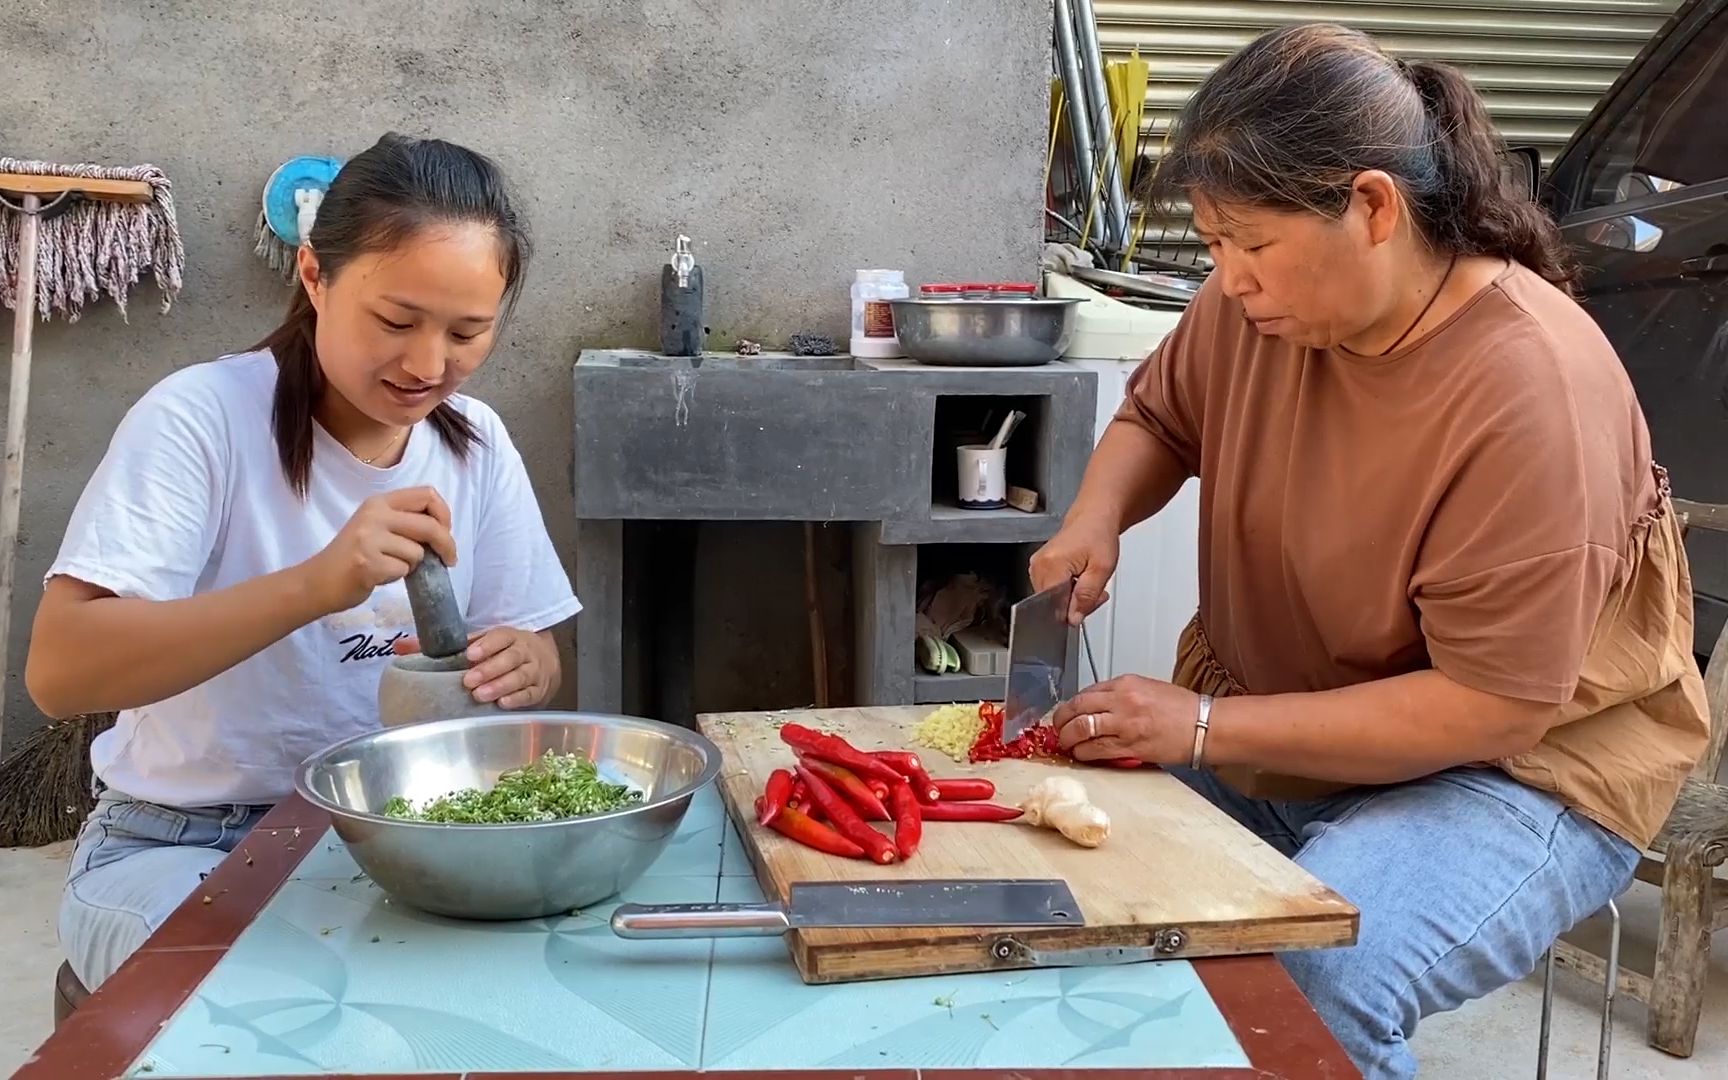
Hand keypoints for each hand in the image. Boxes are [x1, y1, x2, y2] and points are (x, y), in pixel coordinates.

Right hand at [303, 487, 456, 614]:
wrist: (318, 581)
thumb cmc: (353, 555)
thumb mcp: (375, 526)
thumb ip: (404, 522)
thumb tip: (443, 532)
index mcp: (379, 502)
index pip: (426, 494)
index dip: (444, 514)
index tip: (446, 531)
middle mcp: (374, 515)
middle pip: (430, 525)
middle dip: (447, 545)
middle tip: (449, 560)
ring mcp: (369, 538)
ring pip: (417, 552)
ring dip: (412, 565)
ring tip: (389, 566)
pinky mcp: (368, 563)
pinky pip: (403, 570)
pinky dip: (397, 577)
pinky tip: (378, 575)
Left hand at [397, 626, 557, 708]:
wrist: (540, 662)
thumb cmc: (499, 653)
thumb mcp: (475, 644)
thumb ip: (439, 647)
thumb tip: (399, 646)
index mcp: (507, 636)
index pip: (500, 636)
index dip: (486, 645)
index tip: (469, 655)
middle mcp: (524, 650)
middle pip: (511, 657)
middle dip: (490, 669)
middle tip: (469, 682)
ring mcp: (534, 670)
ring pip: (520, 676)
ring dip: (501, 685)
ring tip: (480, 696)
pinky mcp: (539, 689)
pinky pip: (530, 694)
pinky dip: (517, 699)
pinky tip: (502, 704)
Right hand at [1029, 519, 1119, 623]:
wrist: (1092, 519)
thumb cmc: (1098, 535)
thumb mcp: (1101, 568)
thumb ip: (1087, 596)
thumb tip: (1072, 618)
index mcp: (1051, 565)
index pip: (1055, 605)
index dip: (1074, 609)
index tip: (1091, 599)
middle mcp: (1038, 566)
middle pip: (1052, 603)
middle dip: (1075, 604)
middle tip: (1094, 589)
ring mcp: (1036, 567)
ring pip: (1052, 599)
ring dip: (1072, 597)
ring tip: (1086, 580)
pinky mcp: (1038, 568)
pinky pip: (1050, 590)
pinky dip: (1066, 590)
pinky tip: (1077, 579)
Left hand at [1052, 675, 1201, 764]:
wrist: (1205, 725)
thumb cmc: (1182, 709)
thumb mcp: (1148, 688)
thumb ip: (1121, 694)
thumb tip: (1097, 706)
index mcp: (1126, 683)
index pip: (1086, 692)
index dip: (1071, 705)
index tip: (1066, 714)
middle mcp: (1122, 700)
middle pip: (1077, 708)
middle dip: (1061, 720)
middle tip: (1058, 728)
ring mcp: (1124, 724)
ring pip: (1081, 729)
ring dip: (1068, 739)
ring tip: (1066, 744)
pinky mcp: (1130, 746)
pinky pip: (1096, 749)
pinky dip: (1083, 753)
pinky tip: (1081, 754)